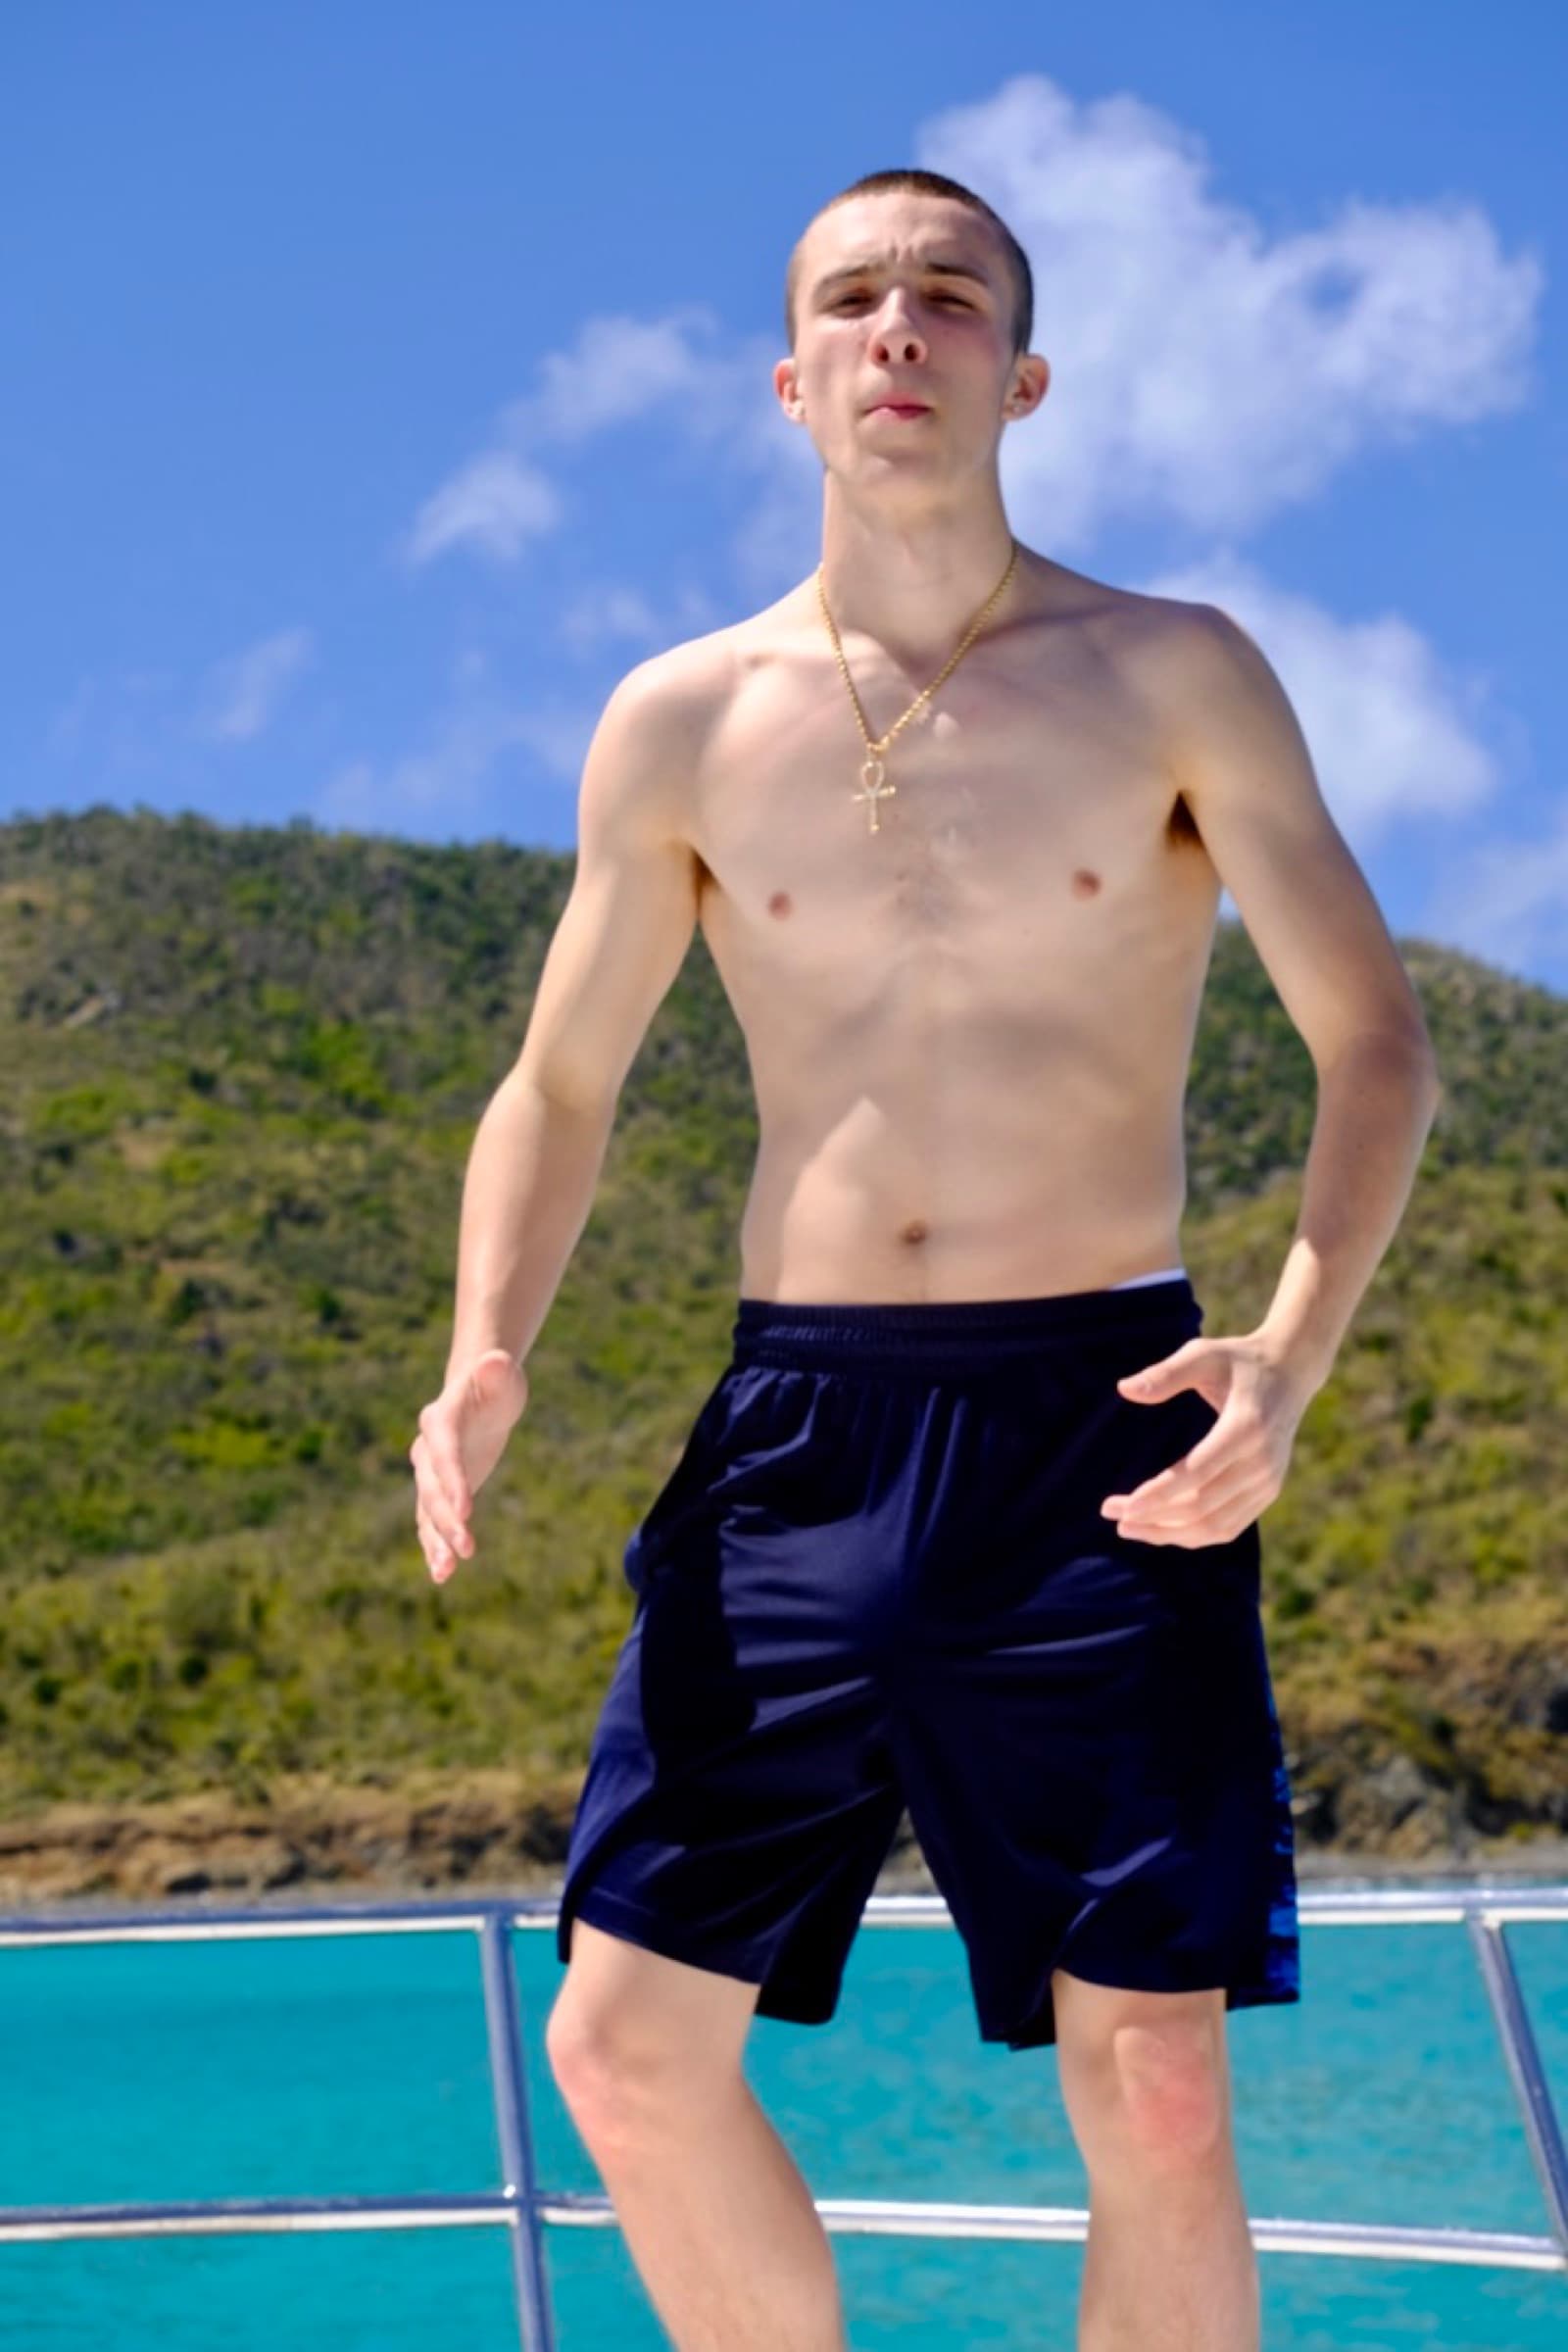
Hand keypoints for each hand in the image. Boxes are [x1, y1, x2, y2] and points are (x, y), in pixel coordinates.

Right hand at [409, 1350, 528, 1583]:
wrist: (482, 1397)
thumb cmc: (495, 1384)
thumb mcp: (501, 1375)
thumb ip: (496, 1372)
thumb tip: (495, 1362)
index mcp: (441, 1419)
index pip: (445, 1453)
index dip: (453, 1481)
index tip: (466, 1511)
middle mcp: (427, 1450)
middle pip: (433, 1489)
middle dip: (447, 1519)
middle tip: (467, 1547)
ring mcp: (430, 1475)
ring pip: (427, 1512)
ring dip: (435, 1542)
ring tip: (446, 1571)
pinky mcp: (438, 1494)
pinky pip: (431, 1524)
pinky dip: (435, 1548)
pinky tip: (443, 1575)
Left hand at [1099, 1333, 1309, 1547]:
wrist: (1290, 1372)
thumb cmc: (1237, 1361)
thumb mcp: (1204, 1354)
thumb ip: (1167, 1373)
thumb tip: (1124, 1389)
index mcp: (1246, 1428)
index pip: (1197, 1474)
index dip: (1159, 1495)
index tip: (1123, 1506)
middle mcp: (1262, 1462)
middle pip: (1202, 1507)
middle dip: (1153, 1516)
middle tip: (1110, 1512)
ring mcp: (1269, 1482)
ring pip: (1215, 1526)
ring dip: (1169, 1533)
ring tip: (1128, 1527)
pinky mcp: (1268, 1492)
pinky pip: (1228, 1527)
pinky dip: (1192, 1535)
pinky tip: (1160, 1528)